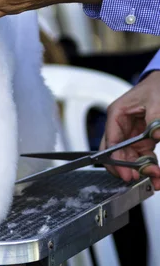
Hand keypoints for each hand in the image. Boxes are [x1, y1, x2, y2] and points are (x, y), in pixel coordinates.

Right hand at [100, 71, 159, 189]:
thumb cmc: (156, 86)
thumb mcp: (156, 100)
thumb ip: (155, 118)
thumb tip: (157, 134)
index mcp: (117, 114)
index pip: (110, 142)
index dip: (116, 160)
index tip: (127, 173)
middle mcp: (120, 126)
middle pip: (115, 153)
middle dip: (126, 168)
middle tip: (140, 178)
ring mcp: (131, 134)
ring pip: (129, 158)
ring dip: (141, 170)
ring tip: (155, 178)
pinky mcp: (142, 139)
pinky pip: (142, 156)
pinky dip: (149, 166)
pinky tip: (157, 174)